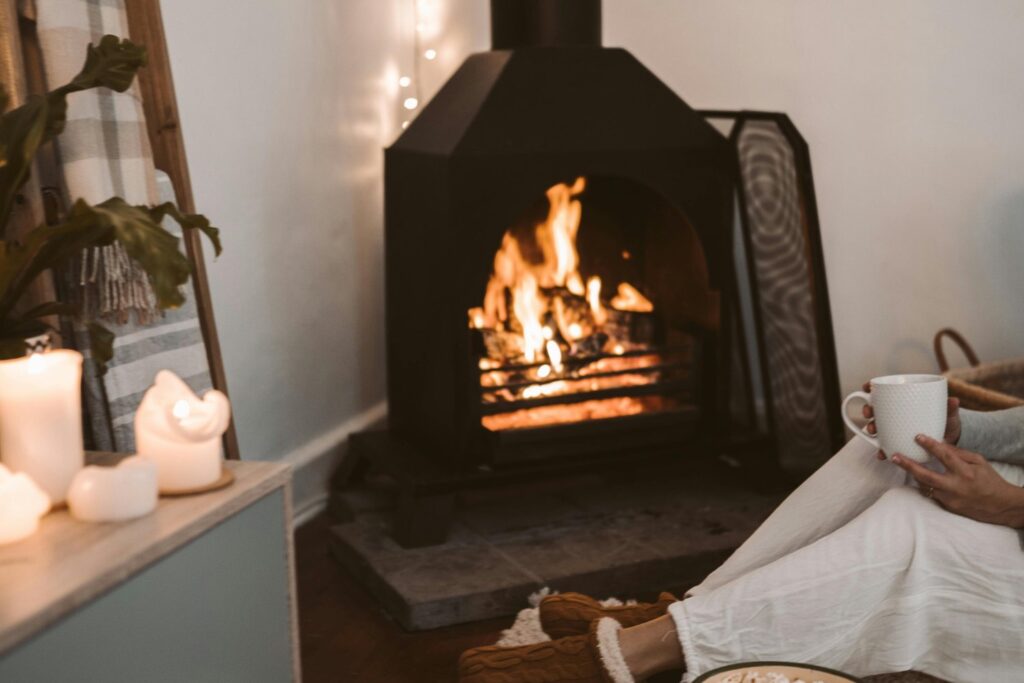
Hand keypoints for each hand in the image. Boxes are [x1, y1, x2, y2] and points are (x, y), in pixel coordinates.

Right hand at [861, 381, 960, 459]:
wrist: (950, 443)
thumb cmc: (947, 424)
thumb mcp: (949, 415)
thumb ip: (950, 408)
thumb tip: (954, 401)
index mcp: (905, 401)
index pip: (884, 391)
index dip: (871, 387)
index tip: (867, 387)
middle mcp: (895, 414)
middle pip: (875, 407)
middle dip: (867, 409)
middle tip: (869, 412)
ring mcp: (894, 428)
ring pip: (876, 425)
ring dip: (870, 427)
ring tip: (873, 431)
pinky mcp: (896, 443)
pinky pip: (885, 445)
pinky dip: (882, 449)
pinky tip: (882, 453)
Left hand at [892, 435, 1023, 527]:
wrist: (1000, 506)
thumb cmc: (989, 480)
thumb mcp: (979, 462)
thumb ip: (958, 453)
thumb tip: (939, 444)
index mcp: (965, 473)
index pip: (945, 456)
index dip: (930, 445)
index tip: (917, 436)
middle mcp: (955, 487)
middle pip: (926, 476)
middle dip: (907, 465)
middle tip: (894, 456)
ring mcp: (949, 499)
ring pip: (924, 486)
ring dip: (913, 474)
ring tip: (901, 462)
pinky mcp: (946, 507)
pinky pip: (930, 494)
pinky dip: (924, 484)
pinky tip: (918, 476)